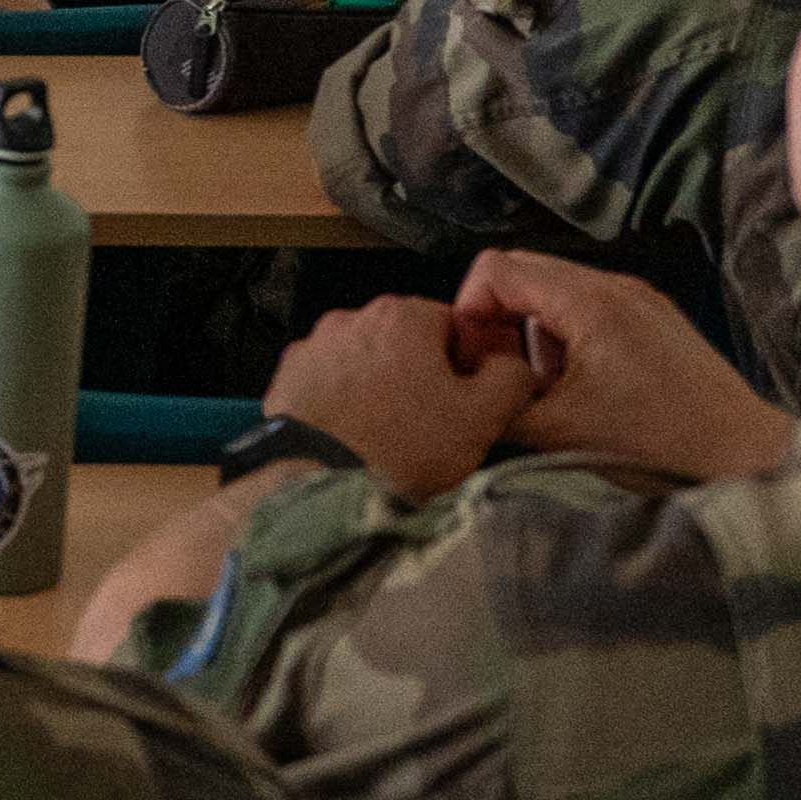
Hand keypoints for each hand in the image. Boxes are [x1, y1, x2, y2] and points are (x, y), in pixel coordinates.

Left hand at [261, 294, 538, 501]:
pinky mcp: (287, 377)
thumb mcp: (481, 417)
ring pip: (367, 361)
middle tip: (432, 422)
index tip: (467, 399)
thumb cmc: (402, 448)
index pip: (453, 325)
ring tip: (391, 433)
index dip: (468, 364)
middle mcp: (351, 318)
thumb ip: (510, 378)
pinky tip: (356, 434)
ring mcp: (312, 346)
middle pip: (407, 341)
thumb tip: (513, 364)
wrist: (319, 484)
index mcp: (402, 315)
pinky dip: (345, 400)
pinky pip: (330, 381)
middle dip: (423, 374)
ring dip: (382, 386)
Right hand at [454, 246, 798, 481]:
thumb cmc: (655, 445)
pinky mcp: (656, 317)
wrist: (743, 458)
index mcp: (588, 301)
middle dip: (496, 316)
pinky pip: (589, 304)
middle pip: (523, 270)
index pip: (494, 269)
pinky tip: (580, 383)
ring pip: (555, 287)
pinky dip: (566, 333)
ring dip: (531, 327)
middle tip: (499, 370)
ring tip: (543, 383)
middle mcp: (614, 284)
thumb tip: (460, 388)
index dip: (469, 311)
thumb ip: (495, 402)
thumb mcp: (556, 432)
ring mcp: (640, 297)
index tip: (475, 360)